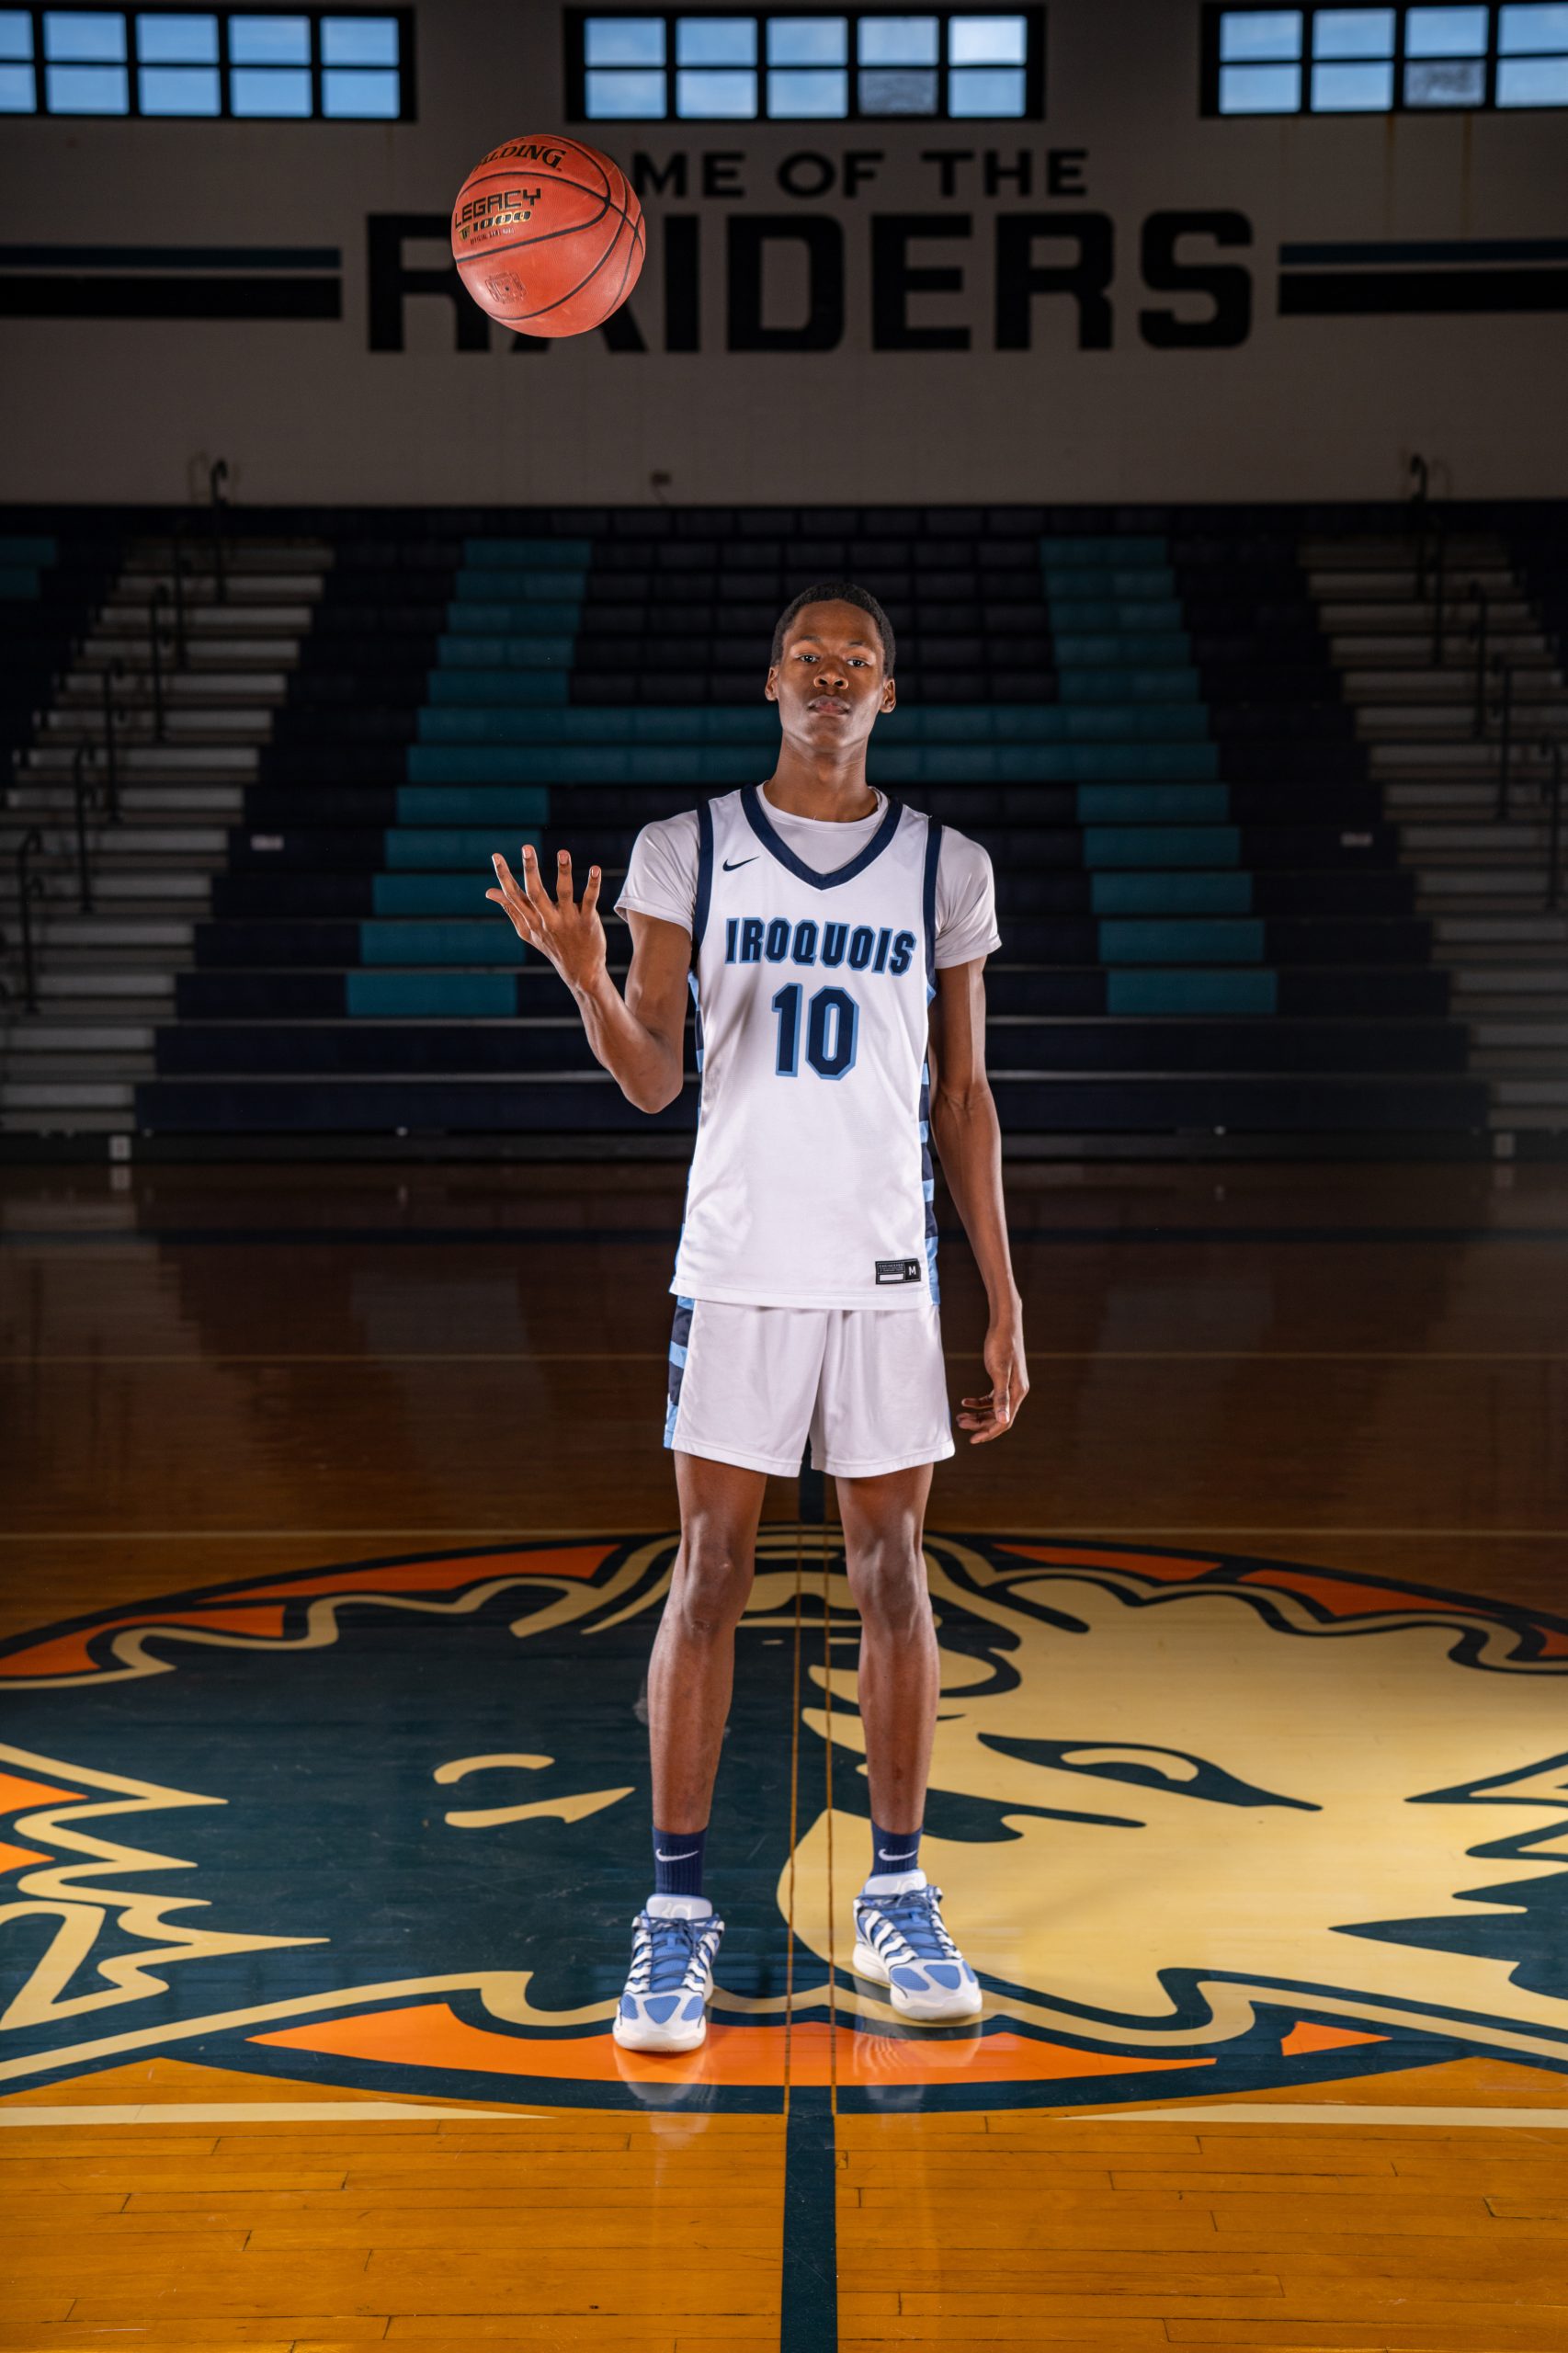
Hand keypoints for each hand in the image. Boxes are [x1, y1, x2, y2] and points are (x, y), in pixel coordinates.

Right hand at [486, 844, 606, 995]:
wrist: (581, 971)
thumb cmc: (552, 946)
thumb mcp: (527, 931)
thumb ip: (510, 909)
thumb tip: (489, 891)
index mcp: (531, 920)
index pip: (514, 895)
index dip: (504, 876)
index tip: (496, 856)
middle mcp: (547, 919)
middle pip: (535, 892)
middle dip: (530, 869)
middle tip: (526, 847)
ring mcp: (567, 920)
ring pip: (564, 893)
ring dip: (563, 872)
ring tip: (562, 852)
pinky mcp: (587, 920)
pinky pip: (590, 899)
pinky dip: (593, 884)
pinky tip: (595, 869)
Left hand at [957, 1307, 1028, 1444]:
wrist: (1004, 1325)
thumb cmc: (1002, 1345)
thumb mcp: (999, 1372)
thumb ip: (1000, 1397)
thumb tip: (1003, 1420)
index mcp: (1017, 1393)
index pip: (1004, 1421)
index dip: (989, 1432)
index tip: (973, 1440)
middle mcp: (1016, 1392)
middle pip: (998, 1417)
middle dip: (979, 1424)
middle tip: (960, 1424)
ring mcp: (1009, 1386)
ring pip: (993, 1409)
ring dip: (977, 1414)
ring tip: (960, 1417)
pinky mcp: (1001, 1379)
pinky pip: (990, 1398)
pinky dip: (978, 1402)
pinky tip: (965, 1402)